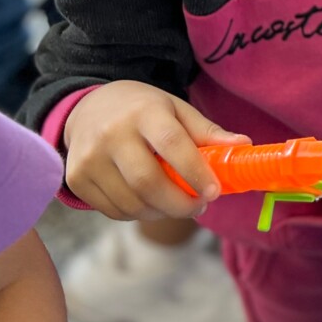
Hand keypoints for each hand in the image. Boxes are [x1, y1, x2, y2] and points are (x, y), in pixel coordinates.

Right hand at [63, 80, 249, 220]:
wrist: (87, 108)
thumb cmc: (142, 110)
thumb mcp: (176, 109)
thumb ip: (207, 131)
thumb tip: (245, 146)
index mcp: (143, 112)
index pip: (172, 145)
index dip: (195, 172)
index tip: (214, 192)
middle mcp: (111, 135)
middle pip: (148, 182)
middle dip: (180, 204)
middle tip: (199, 206)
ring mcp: (89, 158)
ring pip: (131, 203)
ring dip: (161, 213)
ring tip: (177, 205)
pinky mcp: (77, 178)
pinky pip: (114, 210)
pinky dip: (139, 214)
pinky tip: (151, 203)